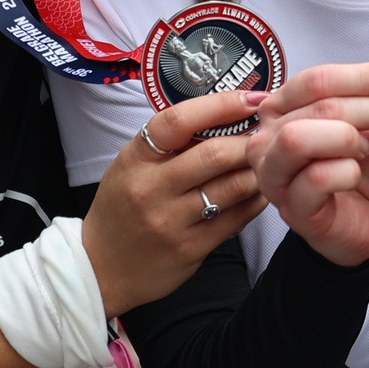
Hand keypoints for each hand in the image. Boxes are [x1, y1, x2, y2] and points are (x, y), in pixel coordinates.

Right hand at [84, 89, 270, 314]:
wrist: (101, 269)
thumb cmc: (122, 209)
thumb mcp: (130, 167)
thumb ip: (169, 145)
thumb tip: (225, 116)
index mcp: (135, 159)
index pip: (179, 121)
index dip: (222, 104)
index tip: (252, 99)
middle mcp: (150, 188)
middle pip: (214, 154)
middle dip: (249, 141)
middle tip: (268, 135)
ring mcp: (171, 221)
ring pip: (232, 187)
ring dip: (257, 171)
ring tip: (266, 163)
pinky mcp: (190, 248)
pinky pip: (236, 219)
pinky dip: (255, 201)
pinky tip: (259, 192)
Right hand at [249, 62, 368, 265]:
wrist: (368, 220)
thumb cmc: (365, 171)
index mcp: (286, 106)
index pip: (316, 80)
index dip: (362, 76)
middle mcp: (270, 136)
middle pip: (316, 106)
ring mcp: (273, 173)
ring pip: (298, 139)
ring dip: (346, 138)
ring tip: (364, 150)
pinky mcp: (290, 207)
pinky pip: (316, 178)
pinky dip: (347, 173)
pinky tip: (354, 176)